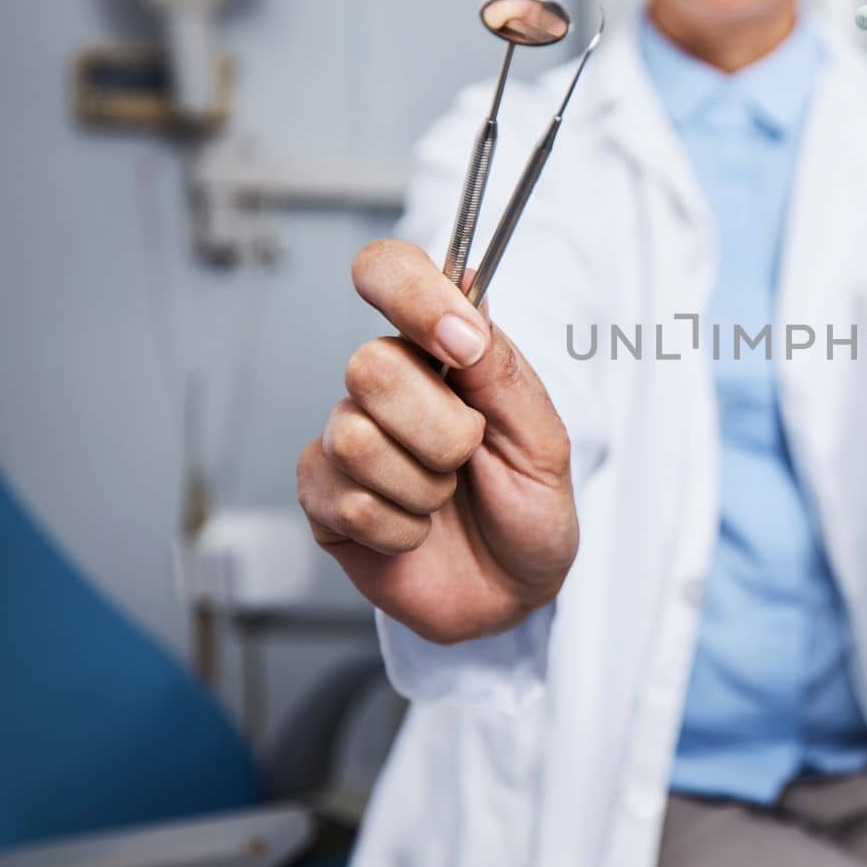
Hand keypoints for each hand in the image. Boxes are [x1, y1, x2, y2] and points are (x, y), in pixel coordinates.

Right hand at [297, 239, 577, 643]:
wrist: (513, 593)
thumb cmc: (530, 508)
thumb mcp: (543, 440)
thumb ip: (501, 370)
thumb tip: (465, 303)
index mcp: (441, 350)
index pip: (390, 272)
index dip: (409, 291)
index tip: (456, 340)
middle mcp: (387, 384)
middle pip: (370, 366)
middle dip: (441, 431)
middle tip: (469, 459)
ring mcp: (347, 439)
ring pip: (356, 439)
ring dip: (424, 487)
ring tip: (444, 501)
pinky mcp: (323, 499)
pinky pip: (345, 501)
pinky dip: (400, 529)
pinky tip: (414, 533)